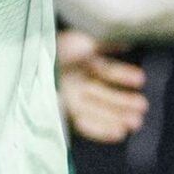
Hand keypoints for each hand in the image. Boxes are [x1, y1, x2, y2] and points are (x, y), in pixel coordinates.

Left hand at [56, 29, 148, 143]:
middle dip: (125, 103)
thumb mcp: (83, 40)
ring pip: (99, 110)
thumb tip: (128, 44)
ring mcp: (70, 97)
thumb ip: (106, 43)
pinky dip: (101, 130)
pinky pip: (84, 124)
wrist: (30, 61)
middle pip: (106, 96)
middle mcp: (78, 82)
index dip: (124, 76)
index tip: (142, 79)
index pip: (108, 72)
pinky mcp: (62, 111)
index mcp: (82, 62)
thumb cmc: (56, 47)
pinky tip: (118, 134)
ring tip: (136, 123)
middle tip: (144, 110)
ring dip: (117, 117)